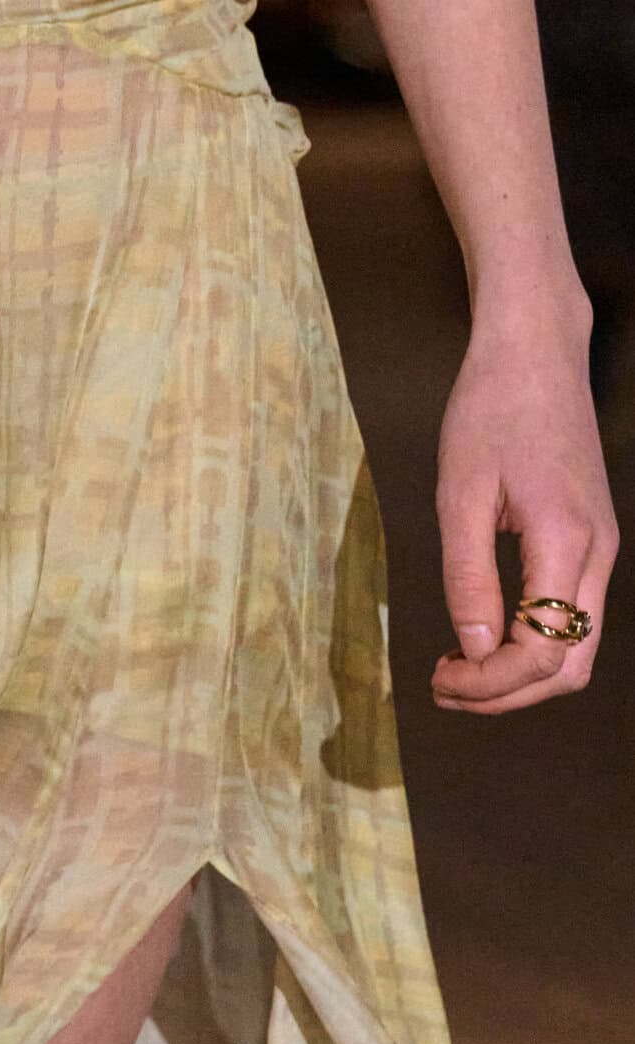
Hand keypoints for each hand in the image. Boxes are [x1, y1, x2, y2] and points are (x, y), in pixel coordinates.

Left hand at [432, 296, 617, 712]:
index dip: (491, 683)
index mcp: (566, 542)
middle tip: (446, 687)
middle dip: (508, 693)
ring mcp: (602, 546)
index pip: (541, 652)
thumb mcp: (461, 490)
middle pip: (571, 666)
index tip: (441, 679)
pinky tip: (486, 633)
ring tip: (460, 668)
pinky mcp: (592, 537)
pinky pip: (575, 614)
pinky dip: (534, 641)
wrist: (536, 351)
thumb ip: (467, 575)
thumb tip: (473, 649)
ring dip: (521, 673)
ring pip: (579, 647)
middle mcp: (597, 553)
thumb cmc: (492, 406)